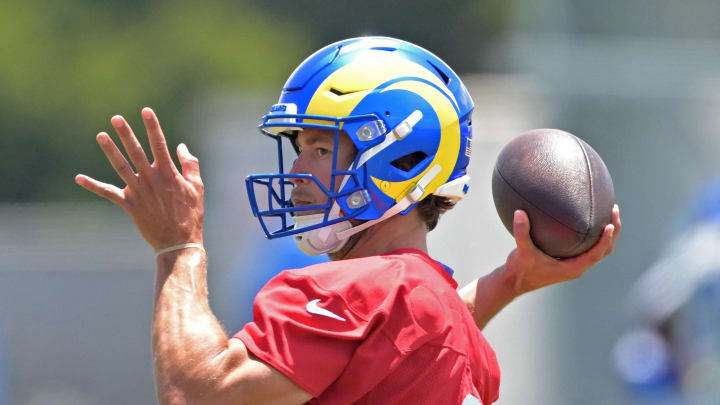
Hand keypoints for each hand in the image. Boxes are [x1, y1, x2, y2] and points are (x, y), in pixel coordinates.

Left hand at [75, 108, 203, 250]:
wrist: (179, 241)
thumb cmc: (191, 214)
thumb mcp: (197, 187)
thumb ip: (189, 165)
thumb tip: (180, 146)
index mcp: (169, 174)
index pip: (160, 145)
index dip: (153, 126)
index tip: (146, 111)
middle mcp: (152, 180)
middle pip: (136, 152)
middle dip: (126, 134)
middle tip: (116, 118)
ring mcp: (139, 192)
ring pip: (121, 168)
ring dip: (110, 151)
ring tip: (100, 135)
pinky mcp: (129, 205)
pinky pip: (109, 194)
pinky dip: (93, 186)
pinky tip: (78, 178)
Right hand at [503, 204, 621, 295]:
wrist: (515, 282)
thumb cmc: (520, 269)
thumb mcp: (521, 251)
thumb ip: (521, 232)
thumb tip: (519, 212)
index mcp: (572, 268)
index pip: (596, 254)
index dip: (605, 240)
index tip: (611, 224)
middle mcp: (577, 267)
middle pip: (604, 250)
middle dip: (613, 232)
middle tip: (614, 210)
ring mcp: (574, 264)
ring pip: (599, 249)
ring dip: (607, 233)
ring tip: (609, 211)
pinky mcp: (569, 260)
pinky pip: (588, 246)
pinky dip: (594, 235)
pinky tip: (587, 218)